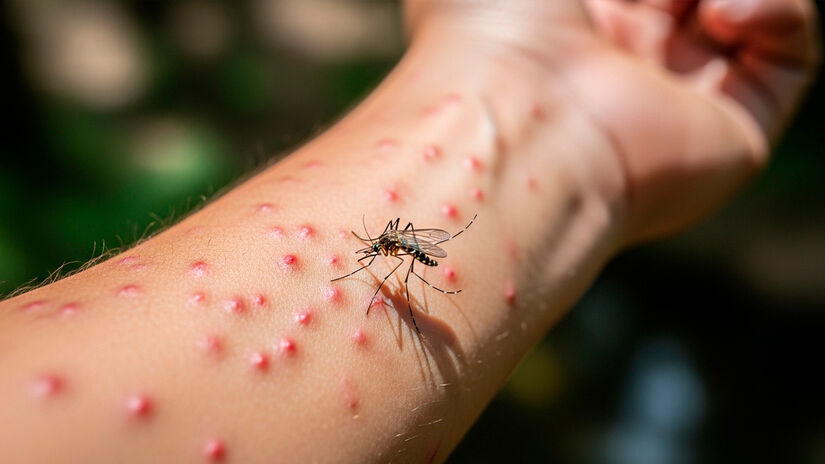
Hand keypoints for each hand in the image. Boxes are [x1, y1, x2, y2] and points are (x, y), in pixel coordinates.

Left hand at [404, 0, 820, 242]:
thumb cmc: (497, 30)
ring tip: (689, 1)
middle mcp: (626, 65)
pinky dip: (779, 13)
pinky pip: (791, 56)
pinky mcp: (731, 136)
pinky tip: (724, 16)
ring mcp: (679, 100)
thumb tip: (649, 1)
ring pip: (745, 19)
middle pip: (688, 3)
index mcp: (569, 26)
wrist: (515, 126)